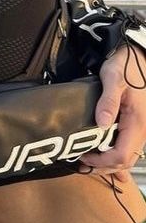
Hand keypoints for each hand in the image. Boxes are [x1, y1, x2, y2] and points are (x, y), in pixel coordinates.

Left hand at [80, 45, 145, 181]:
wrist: (138, 57)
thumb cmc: (125, 66)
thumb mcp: (113, 79)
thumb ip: (108, 101)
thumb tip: (101, 123)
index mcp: (137, 122)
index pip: (121, 154)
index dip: (102, 161)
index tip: (84, 156)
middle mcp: (141, 129)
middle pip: (124, 159)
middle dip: (104, 166)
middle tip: (82, 164)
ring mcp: (139, 128)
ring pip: (126, 154)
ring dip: (109, 162)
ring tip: (89, 163)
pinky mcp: (134, 123)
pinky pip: (127, 145)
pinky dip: (115, 154)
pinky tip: (104, 156)